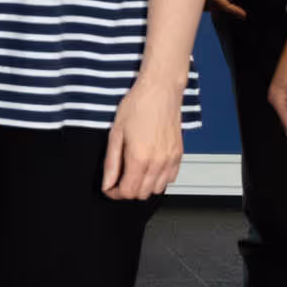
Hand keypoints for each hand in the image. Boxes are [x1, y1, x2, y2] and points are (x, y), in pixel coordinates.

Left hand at [103, 75, 185, 200]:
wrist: (160, 91)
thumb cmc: (138, 106)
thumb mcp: (115, 133)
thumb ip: (111, 162)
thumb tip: (107, 182)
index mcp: (140, 157)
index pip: (128, 191)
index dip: (115, 193)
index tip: (109, 188)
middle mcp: (158, 162)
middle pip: (142, 194)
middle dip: (127, 191)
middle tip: (117, 181)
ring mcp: (171, 159)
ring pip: (157, 189)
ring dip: (143, 187)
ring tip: (133, 175)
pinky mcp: (178, 155)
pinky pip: (170, 179)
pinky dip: (158, 180)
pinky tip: (149, 169)